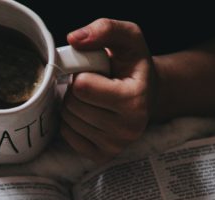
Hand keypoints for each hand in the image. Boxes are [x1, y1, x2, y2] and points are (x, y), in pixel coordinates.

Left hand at [61, 19, 156, 162]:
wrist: (147, 94)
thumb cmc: (133, 65)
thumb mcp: (128, 38)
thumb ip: (104, 29)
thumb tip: (74, 39)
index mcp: (134, 100)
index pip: (83, 87)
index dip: (83, 73)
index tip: (98, 72)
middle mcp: (128, 129)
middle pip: (73, 105)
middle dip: (76, 90)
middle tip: (94, 85)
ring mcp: (115, 146)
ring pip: (69, 120)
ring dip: (74, 104)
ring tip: (93, 98)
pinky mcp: (102, 156)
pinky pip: (68, 135)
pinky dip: (72, 122)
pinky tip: (89, 113)